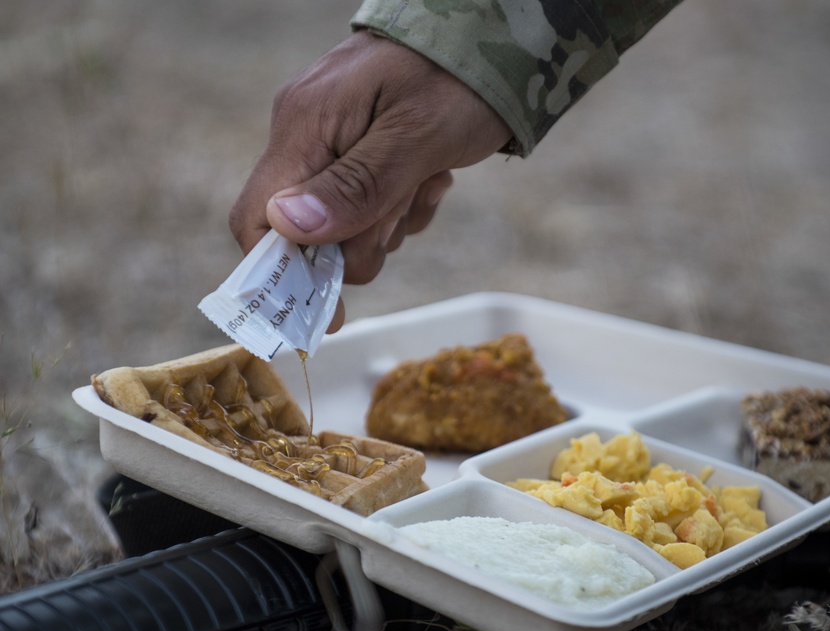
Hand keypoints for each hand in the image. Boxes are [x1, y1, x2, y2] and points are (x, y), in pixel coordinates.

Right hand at [229, 30, 513, 331]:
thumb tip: (288, 228)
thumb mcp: (417, 137)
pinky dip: (403, 205)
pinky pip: (369, 208)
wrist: (494, 39)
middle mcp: (307, 135)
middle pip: (307, 236)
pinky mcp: (359, 153)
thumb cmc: (459, 78)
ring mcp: (332, 144)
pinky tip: (429, 176)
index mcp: (306, 125)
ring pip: (344, 228)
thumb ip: (357, 185)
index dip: (282, 276)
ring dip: (391, 221)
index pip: (256, 219)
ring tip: (426, 178)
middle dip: (362, 240)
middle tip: (407, 204)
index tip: (326, 313)